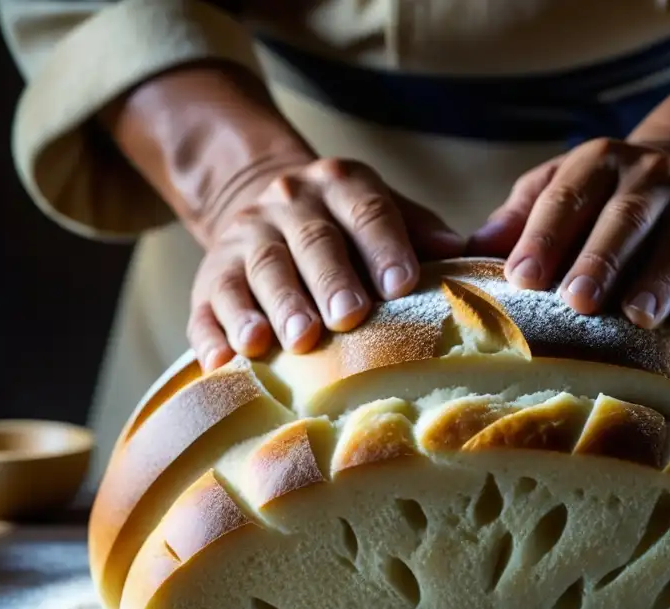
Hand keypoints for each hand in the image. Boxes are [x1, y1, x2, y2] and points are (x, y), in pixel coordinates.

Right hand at [189, 157, 465, 370]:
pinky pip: (207, 304)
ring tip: (287, 341)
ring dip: (275, 305)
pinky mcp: (209, 277)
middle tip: (346, 317)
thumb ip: (420, 232)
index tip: (401, 285)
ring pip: (259, 268)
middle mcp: (289, 204)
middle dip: (329, 280)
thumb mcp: (384, 214)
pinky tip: (224, 361)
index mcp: (341, 187)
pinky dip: (212, 333)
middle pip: (311, 241)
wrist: (266, 210)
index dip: (384, 246)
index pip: (368, 210)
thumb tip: (462, 252)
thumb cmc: (348, 230)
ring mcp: (244, 238)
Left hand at [468, 138, 669, 375]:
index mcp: (607, 167)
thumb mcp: (564, 184)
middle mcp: (665, 188)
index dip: (546, 235)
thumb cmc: (608, 200)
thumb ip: (521, 214)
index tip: (520, 278)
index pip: (570, 196)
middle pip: (634, 222)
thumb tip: (466, 250)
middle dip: (607, 261)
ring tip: (669, 327)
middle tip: (583, 302)